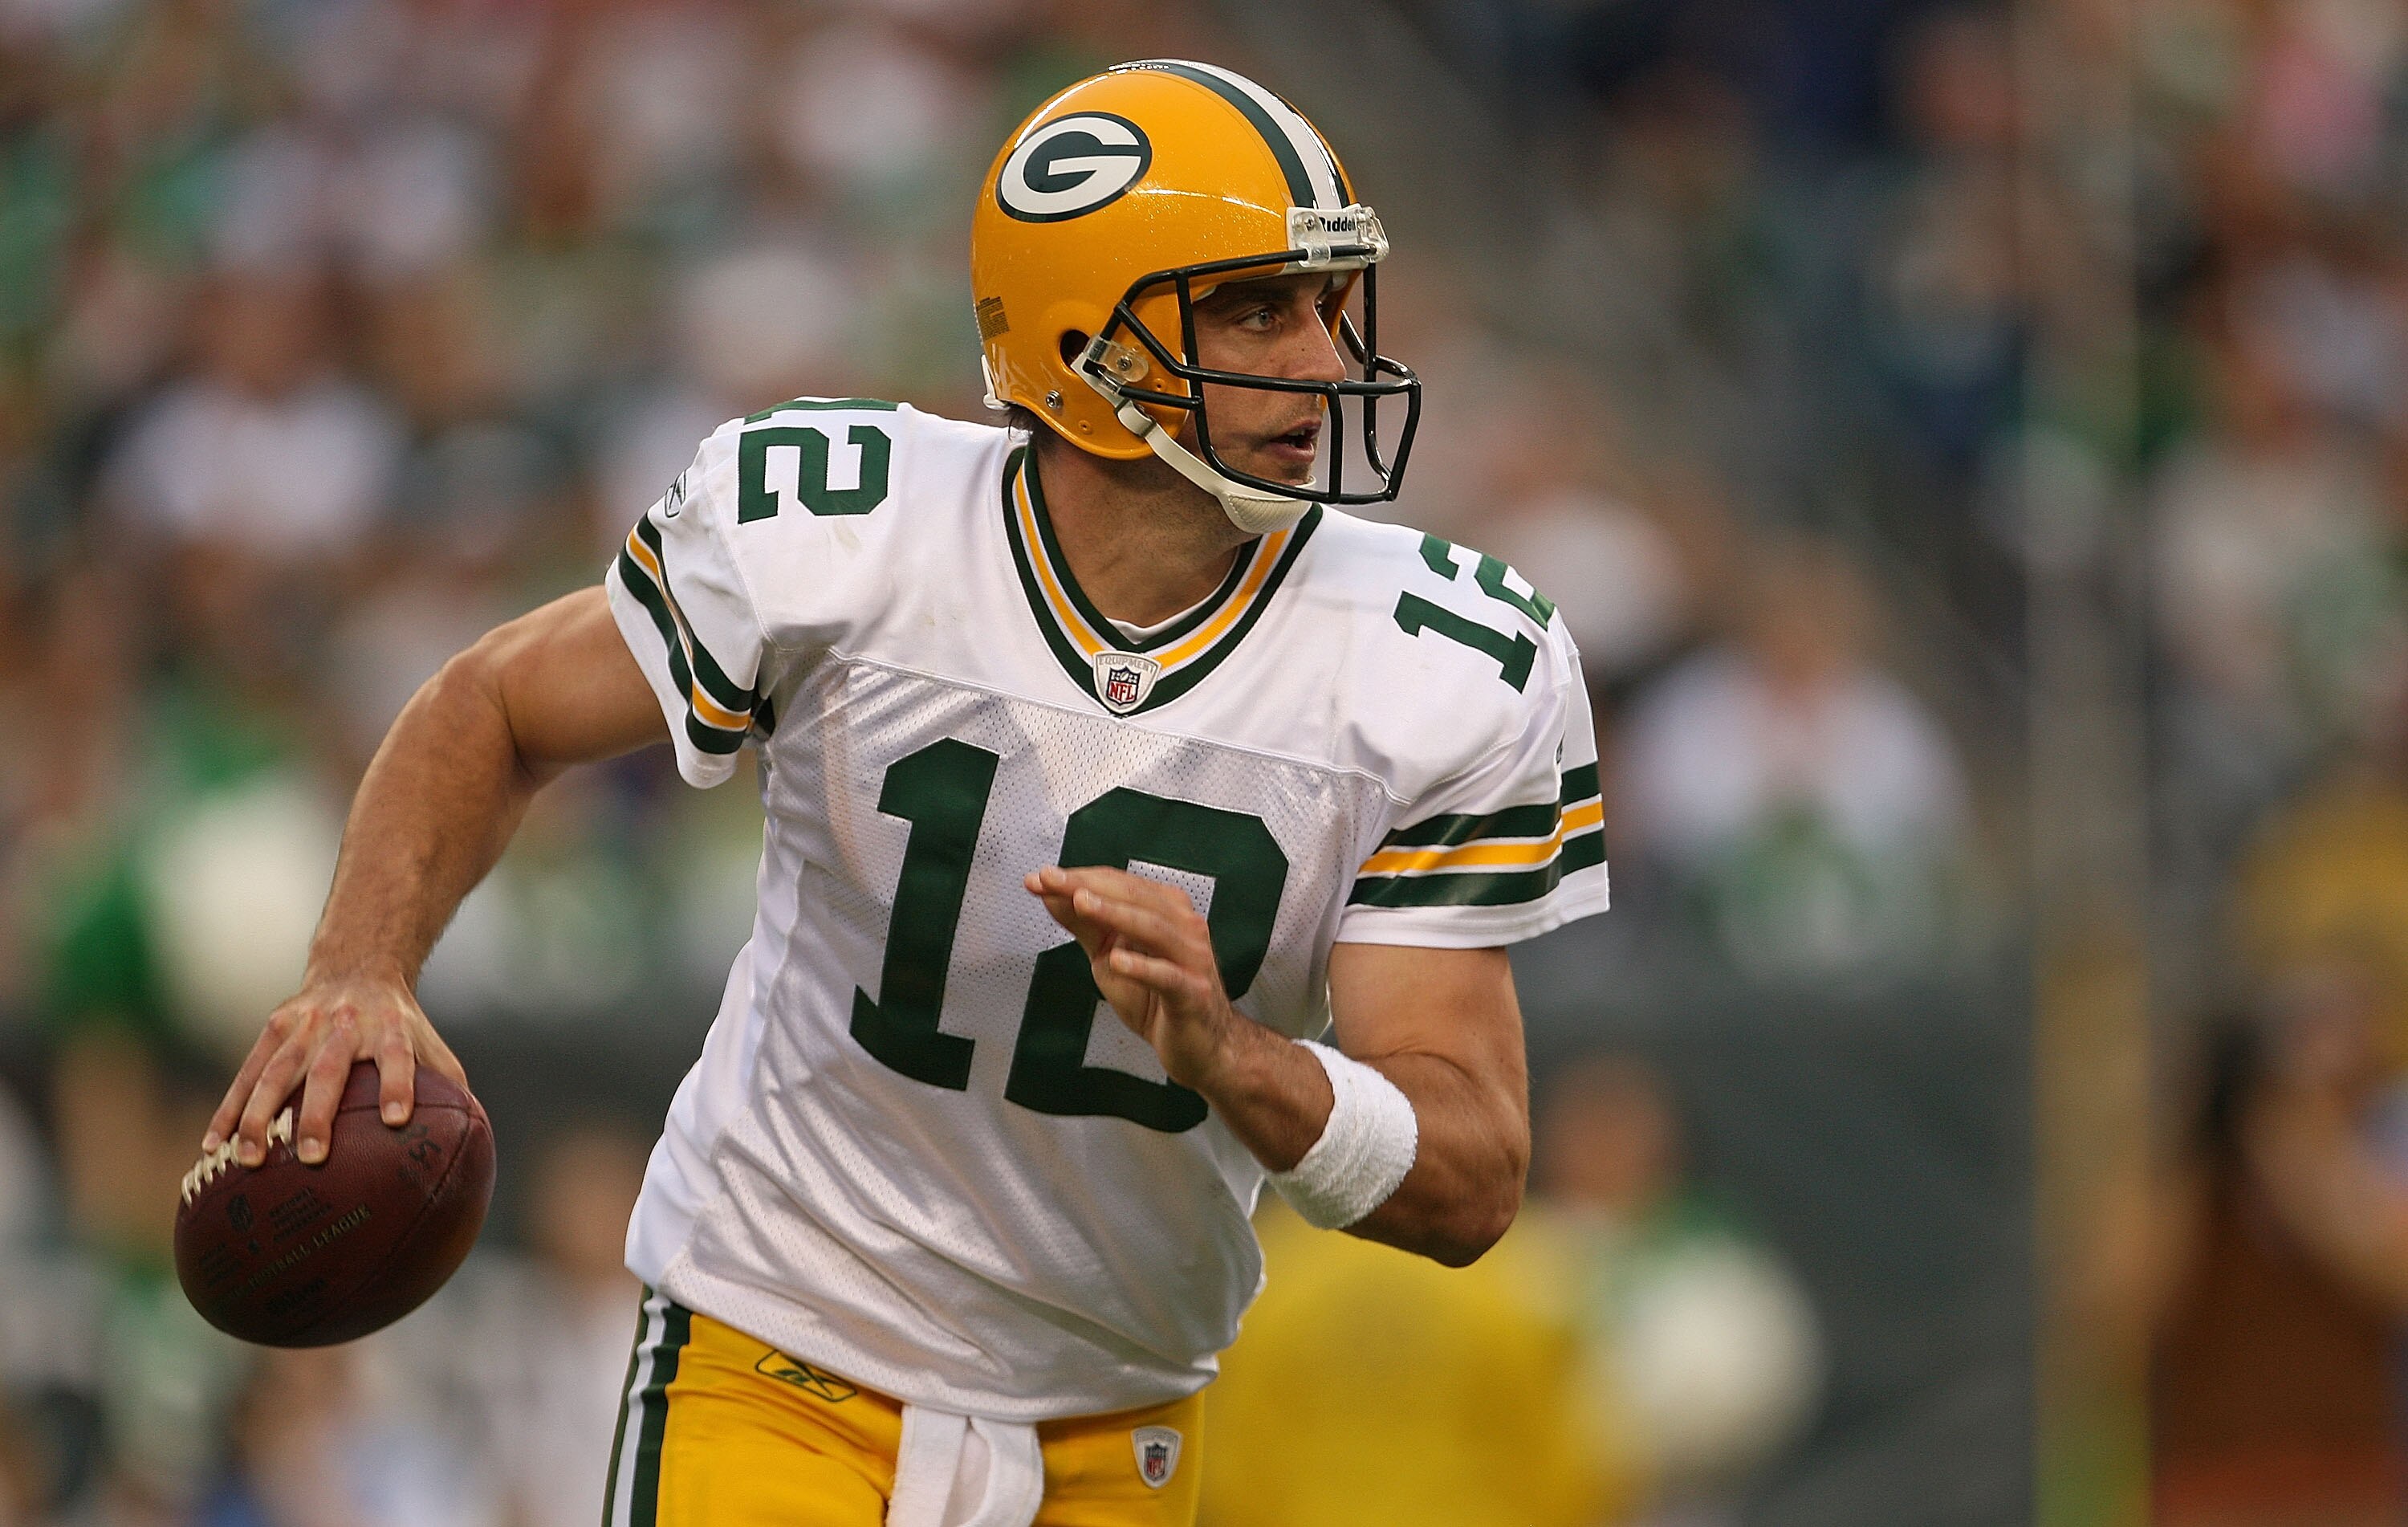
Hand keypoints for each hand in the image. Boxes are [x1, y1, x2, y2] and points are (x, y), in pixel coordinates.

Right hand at [202, 971, 466, 1166]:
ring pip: (276, 1071)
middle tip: (312, 1158)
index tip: (398, 1119)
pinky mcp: (274, 1028)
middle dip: (317, 1113)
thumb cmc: (400, 1024)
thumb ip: (449, 1088)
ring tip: (248, 1159)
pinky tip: (212, 1146)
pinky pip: (247, 1073)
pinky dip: (229, 1109)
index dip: (399, 1084)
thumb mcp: (430, 1043)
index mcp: (390, 1028)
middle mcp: (344, 1024)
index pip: (398, 1056)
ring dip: (259, 1116)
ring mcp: (304, 1024)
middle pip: (328, 1069)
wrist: (357, 967)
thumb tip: (473, 1148)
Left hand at [1025, 865, 1237, 1088]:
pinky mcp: (1193, 992)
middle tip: (1049, 880)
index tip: (1041, 878)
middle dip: (1088, 887)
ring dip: (1115, 913)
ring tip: (1081, 904)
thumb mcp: (1109, 956)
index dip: (1079, 878)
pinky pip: (1168, 976)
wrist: (1199, 1045)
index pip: (1119, 884)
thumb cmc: (1155, 998)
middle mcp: (1183, 925)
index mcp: (1164, 909)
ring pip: (1153, 928)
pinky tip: (1117, 960)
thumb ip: (1084, 925)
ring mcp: (1192, 958)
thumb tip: (1050, 893)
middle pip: (1134, 897)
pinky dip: (1142, 967)